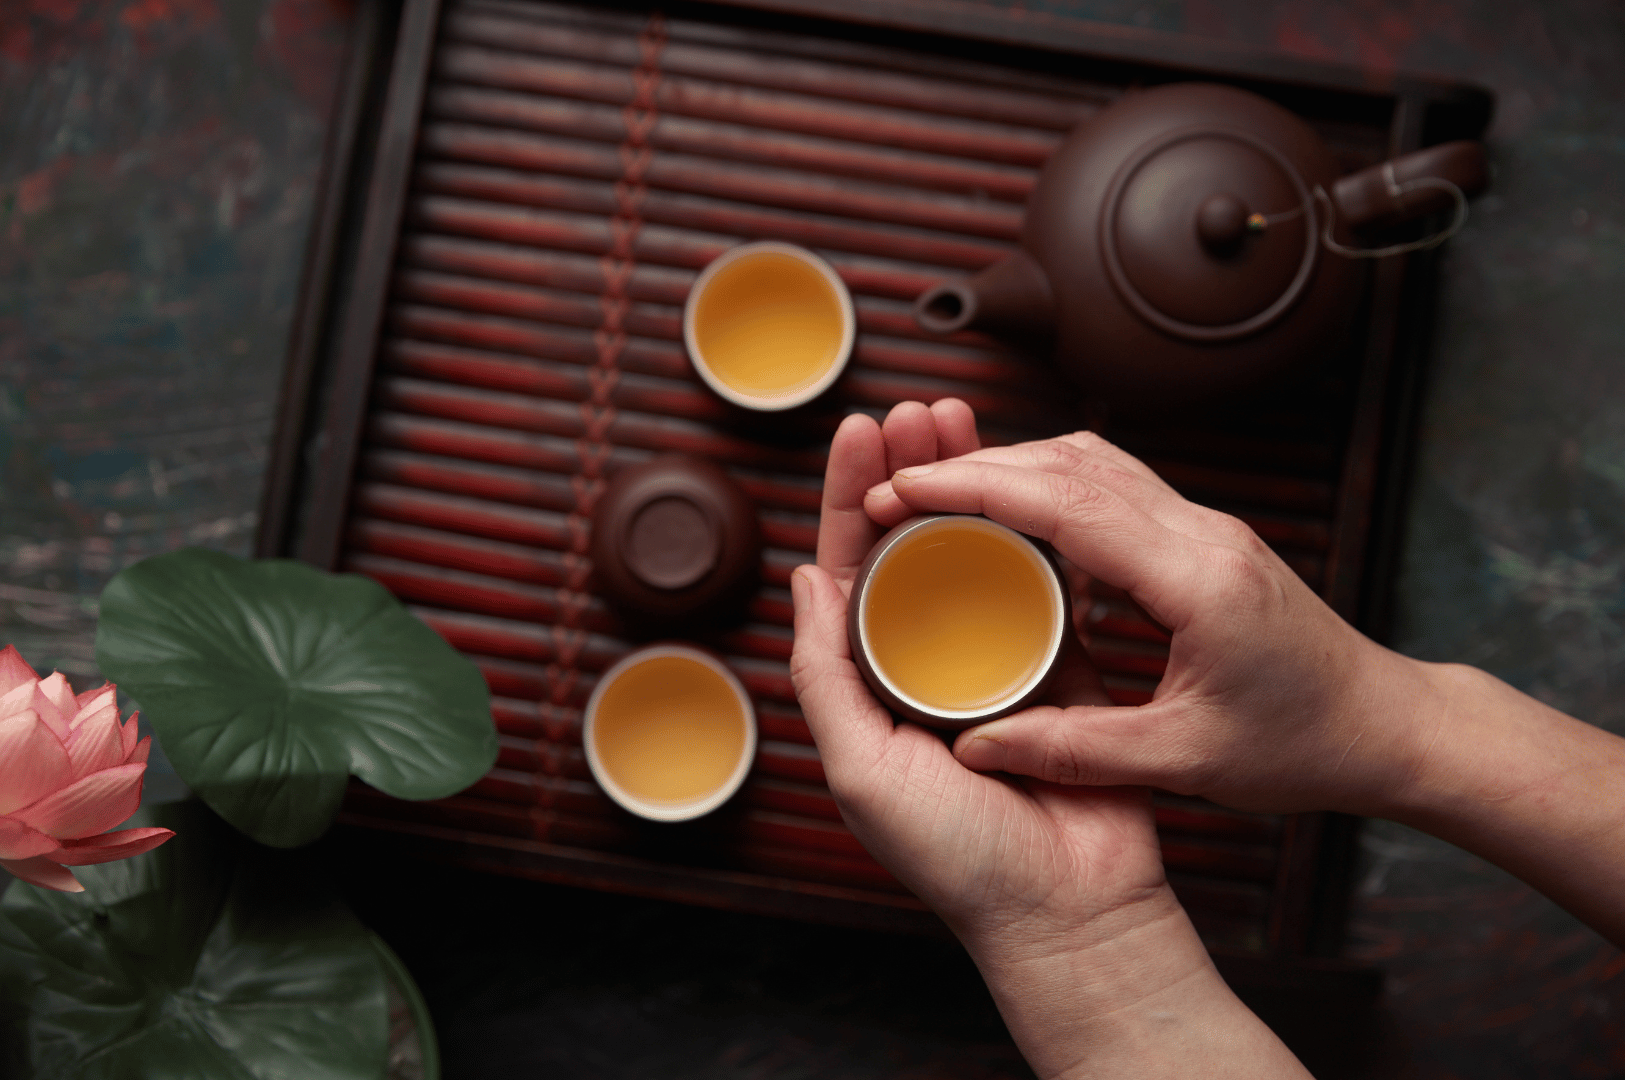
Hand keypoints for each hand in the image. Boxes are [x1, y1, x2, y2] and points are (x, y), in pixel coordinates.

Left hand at [795, 401, 1169, 945]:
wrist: (1069, 909)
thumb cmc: (957, 856)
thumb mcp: (861, 767)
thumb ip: (826, 675)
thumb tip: (803, 579)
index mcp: (870, 683)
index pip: (852, 571)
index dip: (852, 497)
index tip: (862, 429)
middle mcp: (926, 663)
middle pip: (912, 545)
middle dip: (911, 471)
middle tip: (922, 407)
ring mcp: (994, 660)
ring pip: (974, 550)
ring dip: (969, 485)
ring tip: (967, 421)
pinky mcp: (1061, 665)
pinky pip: (1041, 584)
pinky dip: (1031, 530)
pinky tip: (1026, 480)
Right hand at [867, 427, 1442, 818]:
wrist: (1387, 725)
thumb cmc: (1301, 747)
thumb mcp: (1183, 761)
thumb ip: (1075, 750)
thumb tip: (978, 747)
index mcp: (1194, 577)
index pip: (1062, 501)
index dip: (971, 487)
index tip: (901, 490)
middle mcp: (1200, 532)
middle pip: (1069, 462)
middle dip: (974, 464)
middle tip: (897, 484)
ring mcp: (1206, 527)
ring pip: (1092, 462)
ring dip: (1012, 466)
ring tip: (940, 493)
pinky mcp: (1205, 539)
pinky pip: (1115, 488)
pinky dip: (1050, 487)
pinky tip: (1012, 520)